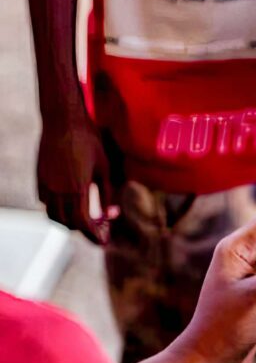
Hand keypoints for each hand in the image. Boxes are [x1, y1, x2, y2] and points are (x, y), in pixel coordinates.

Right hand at [37, 112, 116, 243]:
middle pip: (68, 224)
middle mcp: (58, 190)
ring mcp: (45, 185)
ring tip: (86, 218)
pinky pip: (45, 203)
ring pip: (53, 216)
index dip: (95, 236)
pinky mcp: (39, 179)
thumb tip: (110, 215)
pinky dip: (58, 209)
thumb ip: (107, 194)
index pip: (84, 224)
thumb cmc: (89, 142)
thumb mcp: (105, 169)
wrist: (63, 121)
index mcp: (77, 189)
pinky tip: (72, 202)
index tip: (105, 242)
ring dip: (69, 222)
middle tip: (100, 229)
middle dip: (85, 231)